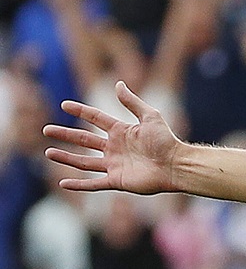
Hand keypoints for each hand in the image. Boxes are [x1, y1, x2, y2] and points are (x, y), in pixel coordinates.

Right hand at [43, 81, 183, 194]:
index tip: (64, 105)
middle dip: (65, 135)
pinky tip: (63, 182)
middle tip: (46, 129)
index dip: (81, 111)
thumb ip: (132, 102)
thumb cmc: (166, 140)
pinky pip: (94, 183)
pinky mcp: (117, 181)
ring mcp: (114, 165)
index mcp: (121, 131)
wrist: (176, 165)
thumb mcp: (150, 116)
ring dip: (66, 157)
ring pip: (84, 162)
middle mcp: (115, 148)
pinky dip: (79, 184)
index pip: (96, 118)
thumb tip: (118, 83)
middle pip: (84, 140)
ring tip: (48, 152)